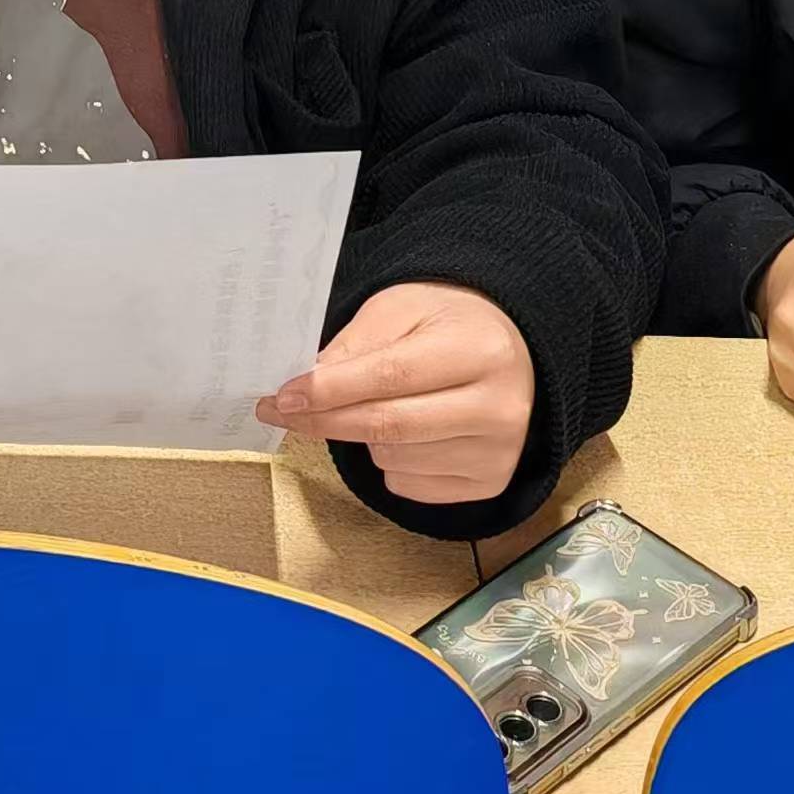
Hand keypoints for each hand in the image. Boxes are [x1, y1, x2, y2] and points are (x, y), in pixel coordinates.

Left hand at [260, 282, 536, 507]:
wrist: (510, 352)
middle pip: (389, 426)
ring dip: (363, 437)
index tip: (284, 396)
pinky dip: (389, 462)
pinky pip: (408, 486)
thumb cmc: (448, 323)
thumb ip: (356, 344)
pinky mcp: (490, 484)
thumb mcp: (402, 307)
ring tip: (382, 403)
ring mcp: (497, 454)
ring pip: (392, 459)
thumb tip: (306, 387)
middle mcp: (499, 409)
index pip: (391, 376)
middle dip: (325, 420)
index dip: (331, 390)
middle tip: (282, 411)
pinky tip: (409, 432)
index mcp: (480, 351)